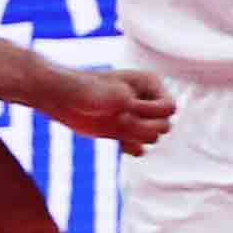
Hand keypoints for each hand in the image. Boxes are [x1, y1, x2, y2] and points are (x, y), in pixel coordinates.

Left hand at [46, 62, 176, 154]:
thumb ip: (135, 111)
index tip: (129, 108)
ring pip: (153, 138)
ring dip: (138, 139)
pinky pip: (139, 148)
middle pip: (165, 125)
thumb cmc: (87, 89)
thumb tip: (146, 128)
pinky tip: (116, 142)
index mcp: (150, 84)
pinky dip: (130, 148)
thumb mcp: (114, 96)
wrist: (63, 98)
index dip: (152, 113)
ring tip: (119, 131)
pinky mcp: (124, 132)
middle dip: (146, 127)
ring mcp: (136, 118)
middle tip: (123, 122)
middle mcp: (147, 101)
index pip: (169, 108)